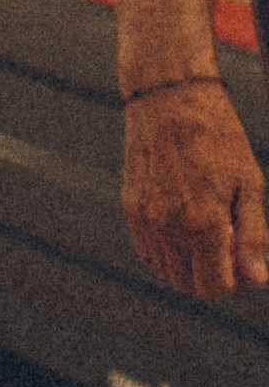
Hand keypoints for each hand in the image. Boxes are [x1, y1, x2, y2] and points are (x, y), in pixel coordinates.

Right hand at [122, 80, 268, 298]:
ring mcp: (145, 219)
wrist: (170, 99)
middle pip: (189, 285)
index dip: (236, 281)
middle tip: (230, 244)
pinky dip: (169, 254)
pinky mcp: (131, 208)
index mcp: (203, 223)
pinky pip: (148, 252)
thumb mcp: (249, 184)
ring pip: (167, 272)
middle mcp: (168, 227)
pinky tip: (185, 230)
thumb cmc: (219, 136)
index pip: (215, 287)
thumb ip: (253, 237)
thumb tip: (257, 281)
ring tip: (208, 232)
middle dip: (214, 275)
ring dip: (191, 265)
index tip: (245, 258)